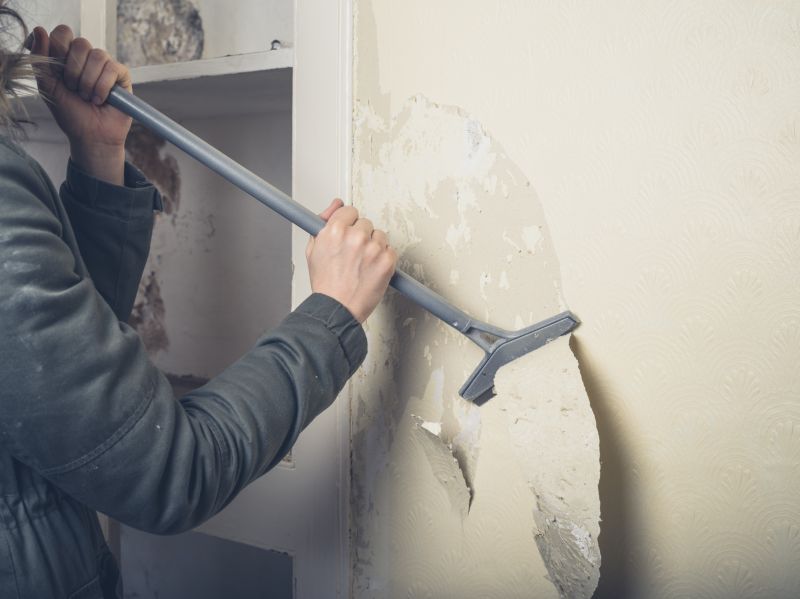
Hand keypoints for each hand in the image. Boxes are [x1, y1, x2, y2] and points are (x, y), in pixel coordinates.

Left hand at [29, 25, 132, 184]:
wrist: (91, 136)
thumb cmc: (70, 114)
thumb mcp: (48, 86)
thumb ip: (40, 59)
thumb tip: (39, 29)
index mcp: (67, 57)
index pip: (63, 34)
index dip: (60, 49)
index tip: (58, 72)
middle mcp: (86, 58)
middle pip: (81, 43)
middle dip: (74, 71)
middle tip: (74, 90)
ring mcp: (105, 66)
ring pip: (98, 55)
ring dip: (88, 81)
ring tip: (87, 97)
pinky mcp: (122, 75)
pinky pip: (113, 68)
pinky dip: (103, 86)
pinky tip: (101, 99)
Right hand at [307, 199, 396, 322]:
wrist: (337, 309)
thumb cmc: (325, 284)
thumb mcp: (313, 249)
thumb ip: (322, 221)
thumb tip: (335, 204)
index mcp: (335, 230)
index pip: (349, 211)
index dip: (348, 224)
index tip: (347, 234)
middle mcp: (355, 236)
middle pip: (365, 223)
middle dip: (360, 236)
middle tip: (353, 255)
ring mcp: (373, 248)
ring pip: (379, 235)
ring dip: (373, 246)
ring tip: (362, 264)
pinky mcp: (387, 261)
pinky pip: (390, 250)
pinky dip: (383, 259)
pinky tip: (371, 270)